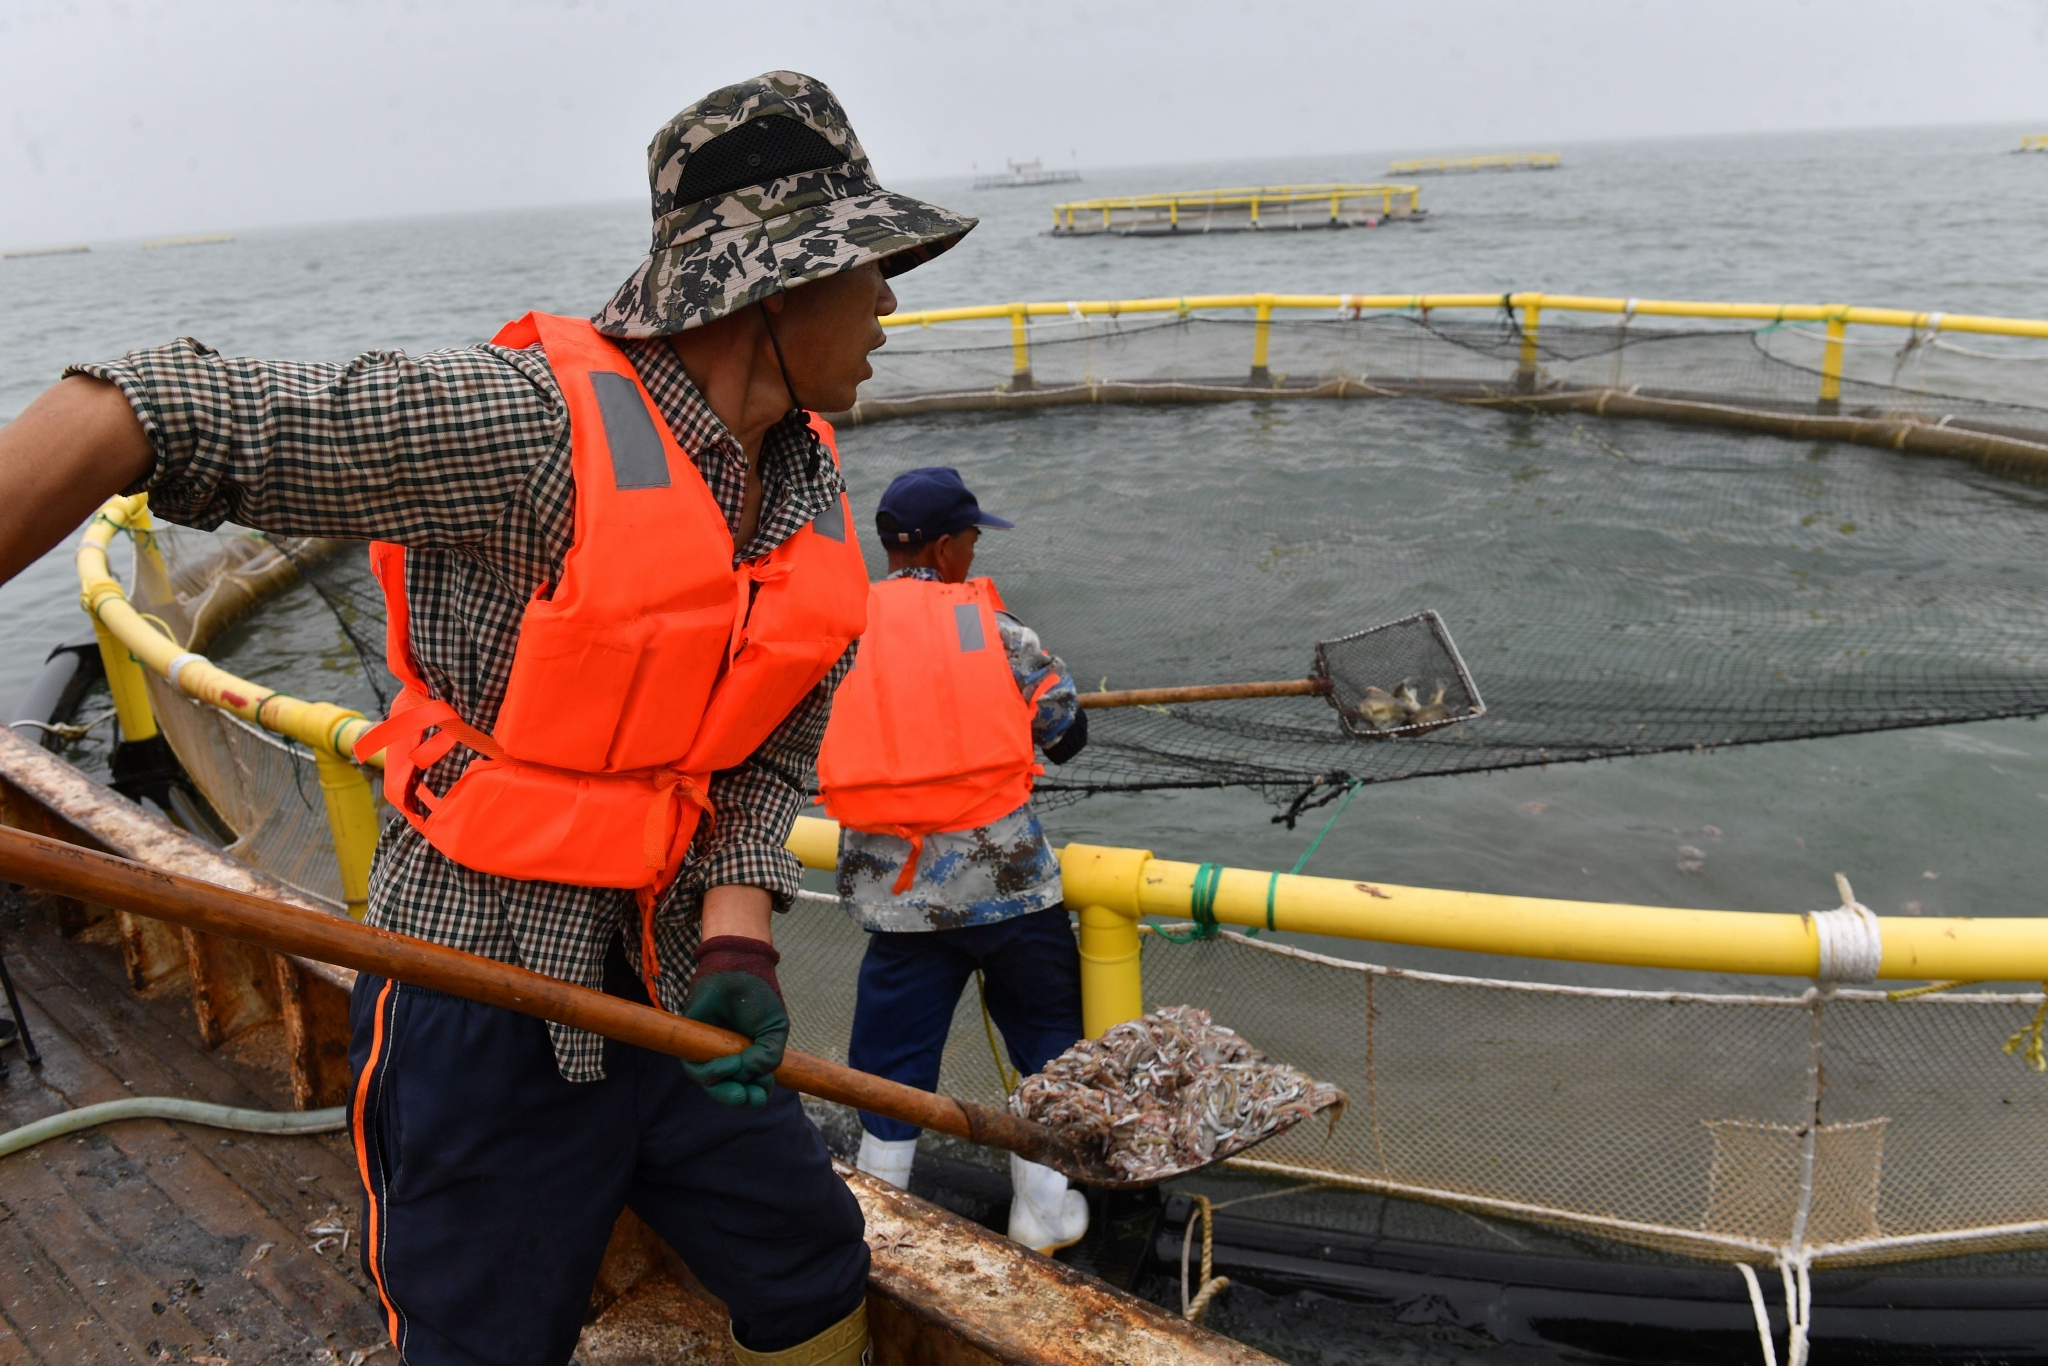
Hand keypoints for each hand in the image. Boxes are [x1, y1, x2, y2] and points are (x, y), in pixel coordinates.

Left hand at [680, 935, 787, 1106]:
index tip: (762, 1090)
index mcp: (752, 1058)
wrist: (738, 970)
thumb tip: (751, 1076)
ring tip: (737, 1073)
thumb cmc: (759, 998)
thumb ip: (769, 1056)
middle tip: (746, 1097)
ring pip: (712, 1085)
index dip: (757, 1095)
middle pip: (731, 1092)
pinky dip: (711, 1073)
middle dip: (739, 1099)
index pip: (753, 1088)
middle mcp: (730, 1059)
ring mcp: (711, 1053)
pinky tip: (725, 1065)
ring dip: (725, 1089)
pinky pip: (695, 1070)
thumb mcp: (776, 1030)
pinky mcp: (692, 1045)